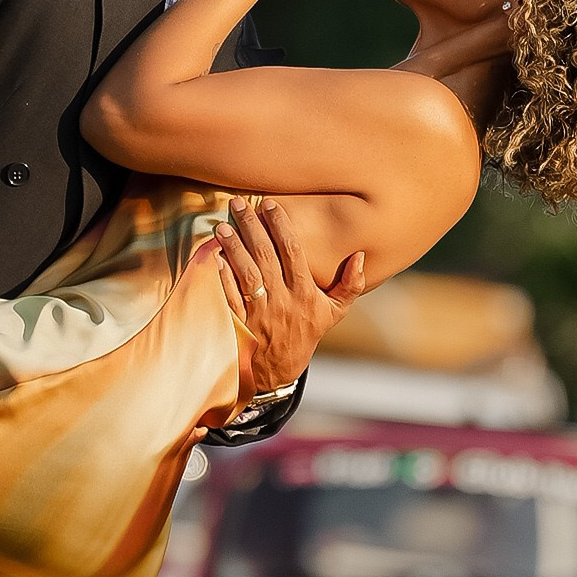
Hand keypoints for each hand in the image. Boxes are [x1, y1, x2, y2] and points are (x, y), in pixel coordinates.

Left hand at [212, 200, 366, 400]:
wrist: (278, 372)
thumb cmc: (305, 335)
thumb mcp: (334, 313)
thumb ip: (350, 285)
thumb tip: (360, 257)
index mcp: (305, 294)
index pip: (293, 252)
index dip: (281, 226)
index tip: (269, 204)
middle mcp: (283, 301)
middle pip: (266, 256)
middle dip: (252, 226)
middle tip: (239, 204)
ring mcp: (260, 313)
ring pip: (246, 273)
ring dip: (234, 247)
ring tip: (223, 226)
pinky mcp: (241, 324)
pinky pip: (231, 296)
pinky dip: (223, 276)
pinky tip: (216, 257)